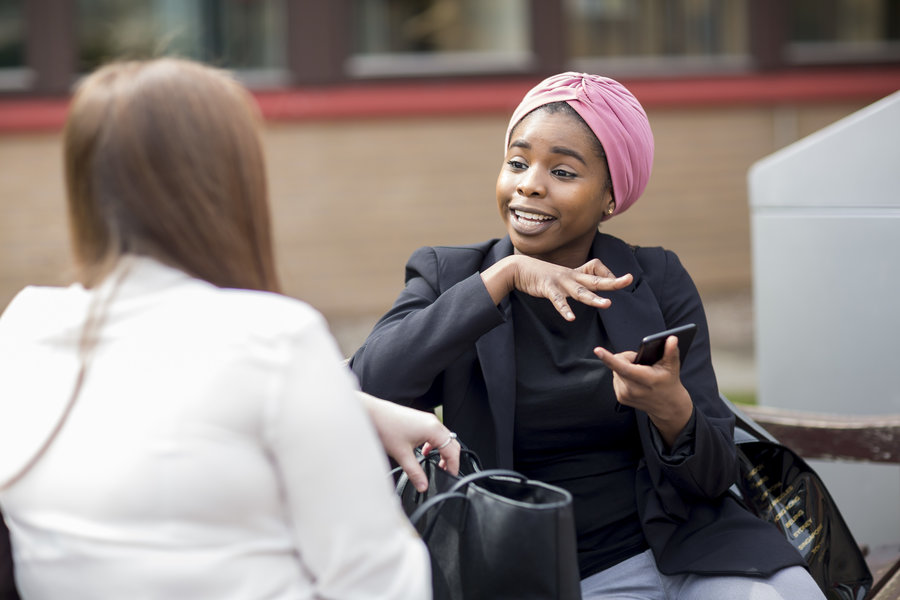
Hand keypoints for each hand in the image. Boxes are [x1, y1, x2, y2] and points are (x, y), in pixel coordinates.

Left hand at [358, 391, 459, 491]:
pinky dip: (434, 444)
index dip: (453, 465)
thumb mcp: (402, 455)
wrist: (373, 413)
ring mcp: (427, 420)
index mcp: (433, 429)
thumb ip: (415, 472)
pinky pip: (434, 433)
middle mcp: (433, 422)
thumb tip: (423, 485)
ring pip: (443, 437)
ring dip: (442, 451)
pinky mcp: (420, 420)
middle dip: (450, 459)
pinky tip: (424, 451)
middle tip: (445, 472)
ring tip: (437, 463)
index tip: (451, 475)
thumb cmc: (386, 427)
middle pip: (451, 443)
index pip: (452, 450)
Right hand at [482, 255, 632, 320]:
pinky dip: (564, 309)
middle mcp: (571, 276)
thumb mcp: (562, 277)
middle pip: (595, 280)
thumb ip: (575, 283)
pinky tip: (571, 318)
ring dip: (593, 298)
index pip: (597, 270)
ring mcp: (560, 282)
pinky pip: (558, 300)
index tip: (618, 281)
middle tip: (628, 280)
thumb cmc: (541, 275)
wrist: (518, 268)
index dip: (608, 275)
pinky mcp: (547, 288)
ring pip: (580, 291)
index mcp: (576, 274)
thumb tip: (587, 290)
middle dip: (612, 282)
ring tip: (606, 304)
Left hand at [594, 335, 692, 446]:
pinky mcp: (620, 398)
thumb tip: (672, 339)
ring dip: (624, 367)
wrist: (667, 406)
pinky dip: (622, 375)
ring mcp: (625, 395)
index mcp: (646, 380)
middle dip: (627, 358)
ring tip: (639, 372)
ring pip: (615, 370)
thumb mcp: (672, 366)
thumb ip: (671, 351)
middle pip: (619, 363)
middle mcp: (633, 390)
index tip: (598, 350)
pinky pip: (615, 378)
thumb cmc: (669, 382)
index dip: (609, 358)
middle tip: (641, 362)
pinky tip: (634, 379)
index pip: (624, 368)